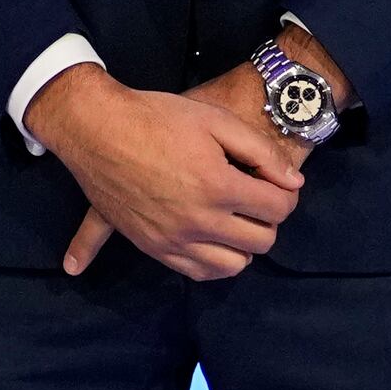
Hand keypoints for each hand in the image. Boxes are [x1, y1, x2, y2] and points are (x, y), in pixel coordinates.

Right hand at [31, 63, 303, 280]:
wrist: (96, 128)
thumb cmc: (157, 117)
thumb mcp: (216, 120)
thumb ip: (261, 152)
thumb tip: (294, 183)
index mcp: (218, 185)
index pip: (279, 208)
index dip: (286, 194)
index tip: (276, 183)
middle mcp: (198, 220)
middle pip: (262, 241)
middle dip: (268, 220)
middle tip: (256, 198)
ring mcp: (172, 238)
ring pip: (233, 265)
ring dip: (243, 245)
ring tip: (234, 220)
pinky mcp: (151, 247)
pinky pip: (198, 272)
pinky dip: (215, 262)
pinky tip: (214, 241)